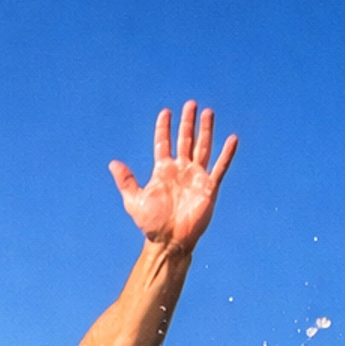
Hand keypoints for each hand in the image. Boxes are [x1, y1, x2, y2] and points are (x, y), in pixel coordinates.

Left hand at [109, 102, 236, 253]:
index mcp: (163, 171)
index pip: (163, 143)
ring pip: (203, 147)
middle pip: (185, 140)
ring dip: (205, 130)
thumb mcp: (134, 201)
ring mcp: (196, 177)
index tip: (166, 112)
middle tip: (190, 104)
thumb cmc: (151, 224)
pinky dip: (226, 154)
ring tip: (208, 112)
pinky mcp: (209, 187)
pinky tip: (232, 139)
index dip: (164, 128)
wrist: (169, 241)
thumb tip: (112, 163)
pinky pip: (220, 167)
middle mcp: (181, 170)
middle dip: (187, 122)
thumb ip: (126, 181)